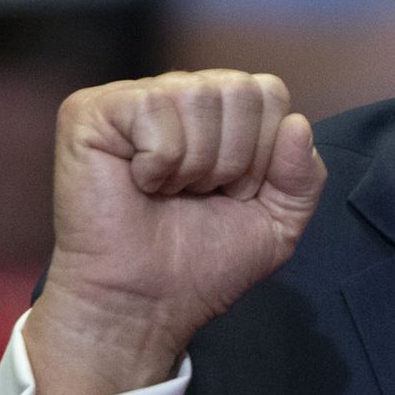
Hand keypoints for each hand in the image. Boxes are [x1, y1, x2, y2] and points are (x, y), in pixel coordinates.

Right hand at [25, 70, 326, 394]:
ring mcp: (132, 98)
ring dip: (194, 165)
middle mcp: (178, 93)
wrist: (146, 304)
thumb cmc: (202, 264)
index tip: (234, 193)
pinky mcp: (90, 111)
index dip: (264, 152)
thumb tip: (297, 124)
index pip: (269, 91)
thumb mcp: (278, 224)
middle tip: (198, 195)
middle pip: (241, 89)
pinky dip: (157, 162)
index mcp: (220, 110)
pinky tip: (138, 183)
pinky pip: (153, 111)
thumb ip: (304, 176)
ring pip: (198, 97)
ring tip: (168, 192)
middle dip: (233, 160)